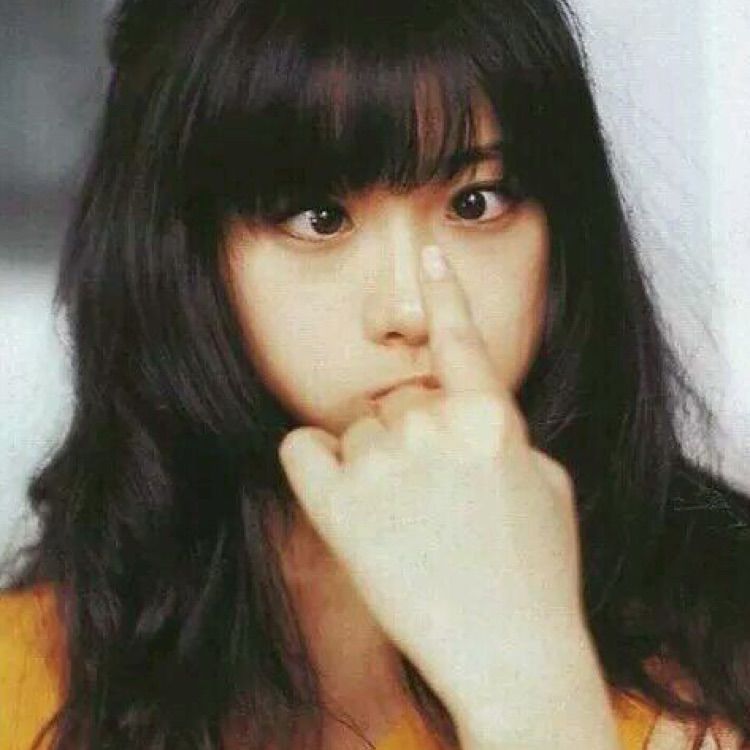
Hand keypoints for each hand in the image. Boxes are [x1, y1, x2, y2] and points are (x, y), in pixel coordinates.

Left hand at [278, 246, 615, 743]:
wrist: (510, 651)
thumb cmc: (538, 570)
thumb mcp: (547, 482)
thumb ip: (502, 432)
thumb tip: (467, 414)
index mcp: (489, 415)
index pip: (459, 335)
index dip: (444, 291)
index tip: (428, 252)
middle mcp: (432, 426)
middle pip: (400, 397)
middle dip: (413, 432)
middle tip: (434, 492)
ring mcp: (382, 464)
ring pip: (357, 428)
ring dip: (375, 459)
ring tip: (407, 518)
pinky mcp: (339, 508)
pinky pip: (303, 447)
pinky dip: (316, 458)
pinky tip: (344, 488)